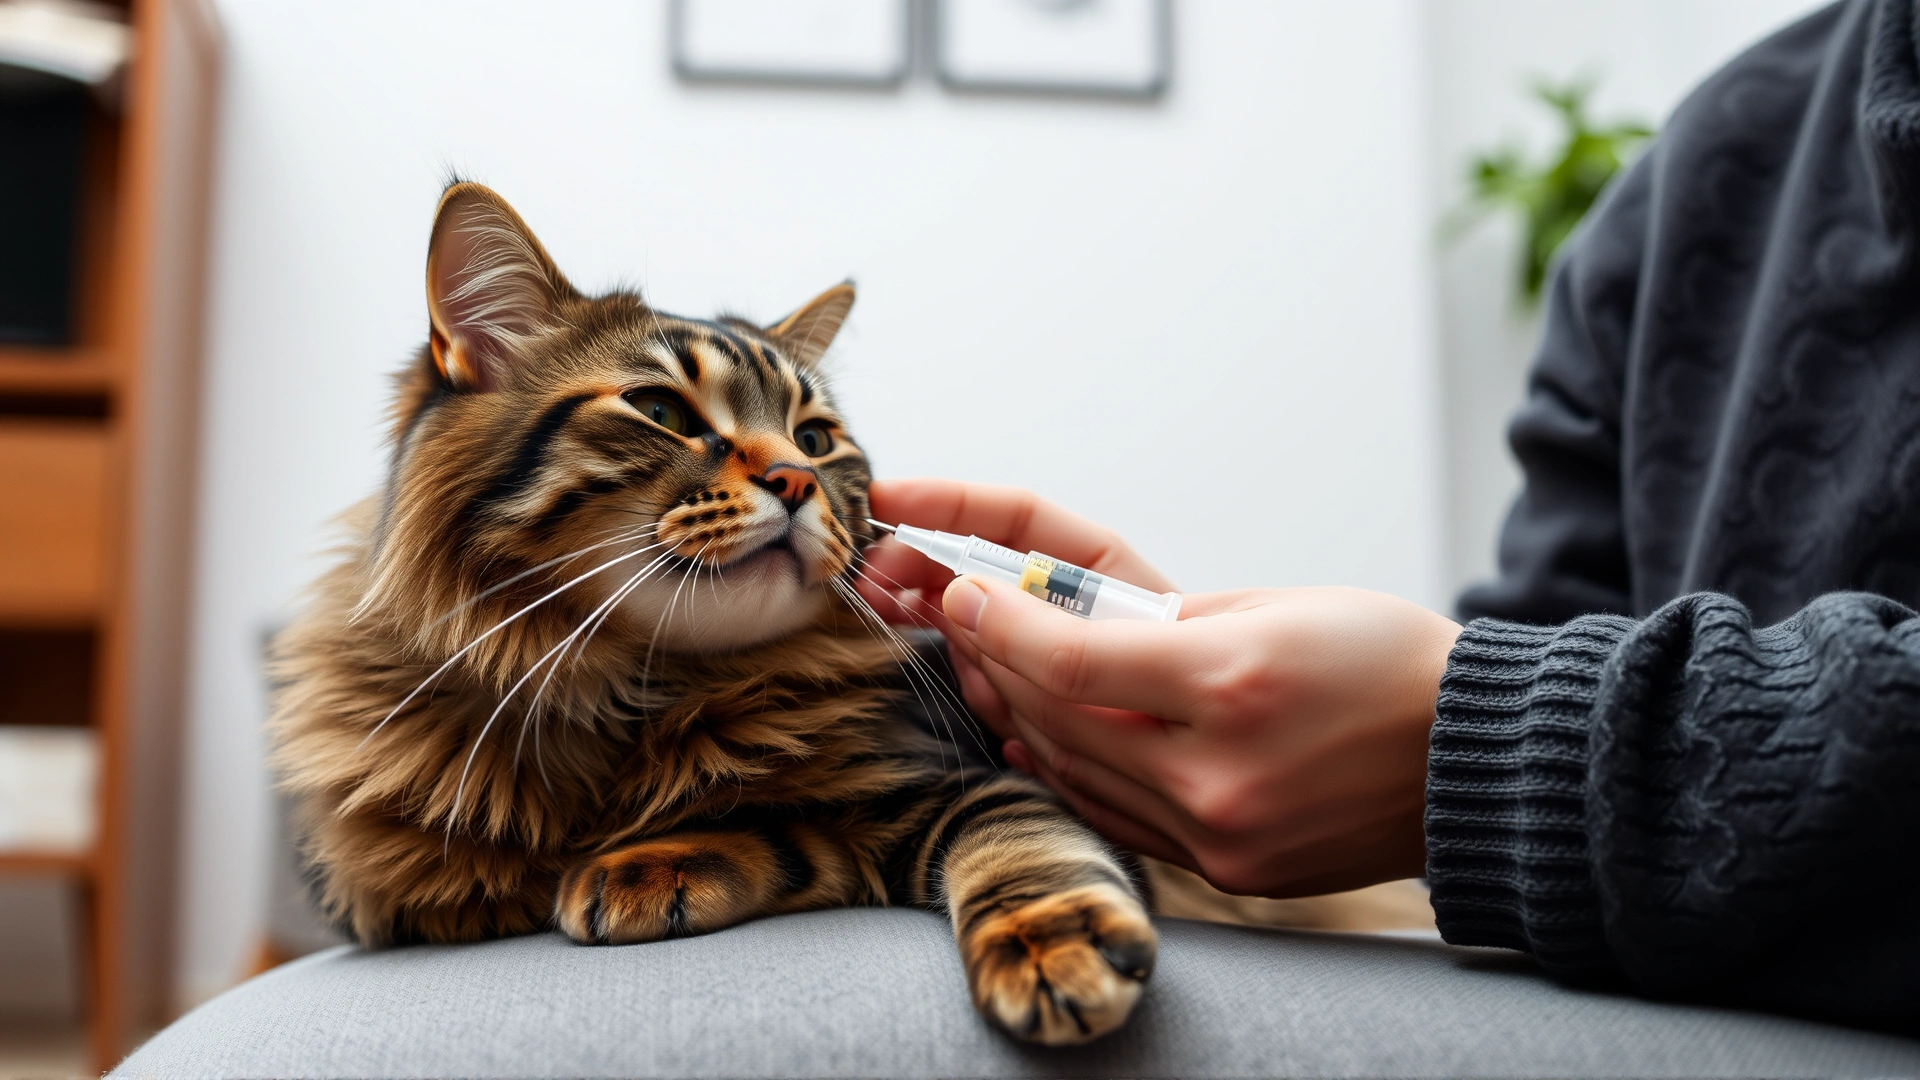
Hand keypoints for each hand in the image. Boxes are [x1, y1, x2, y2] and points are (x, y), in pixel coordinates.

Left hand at [857, 480, 1459, 898]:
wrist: (1473, 759)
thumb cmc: (1385, 660)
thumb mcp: (1275, 606)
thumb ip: (1164, 621)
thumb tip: (1070, 622)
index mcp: (1232, 685)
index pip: (1071, 660)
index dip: (1000, 626)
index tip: (962, 596)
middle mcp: (1219, 773)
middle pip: (1062, 721)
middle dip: (1001, 665)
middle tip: (965, 624)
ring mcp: (1222, 835)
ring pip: (1080, 775)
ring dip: (1027, 721)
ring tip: (996, 674)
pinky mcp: (1230, 871)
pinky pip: (1120, 819)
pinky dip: (1075, 775)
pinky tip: (1047, 739)